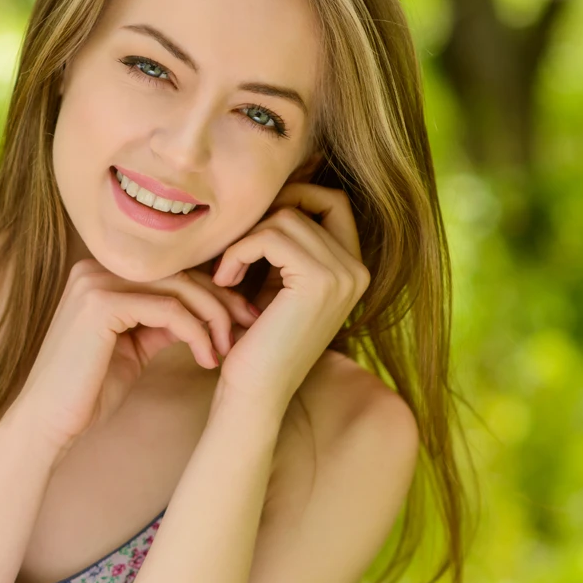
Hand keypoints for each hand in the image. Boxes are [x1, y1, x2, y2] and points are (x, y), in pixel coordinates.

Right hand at [16, 259, 259, 459]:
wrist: (47, 422)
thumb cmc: (88, 391)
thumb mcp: (134, 347)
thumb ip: (162, 322)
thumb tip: (205, 310)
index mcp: (101, 275)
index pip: (170, 272)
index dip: (212, 293)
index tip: (241, 320)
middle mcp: (95, 269)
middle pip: (178, 274)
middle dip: (220, 301)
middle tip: (248, 328)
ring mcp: (95, 282)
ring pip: (179, 288)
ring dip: (213, 318)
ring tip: (228, 349)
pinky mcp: (100, 304)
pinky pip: (169, 309)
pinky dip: (196, 333)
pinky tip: (208, 358)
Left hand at [210, 182, 369, 410]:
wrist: (254, 392)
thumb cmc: (257, 341)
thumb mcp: (277, 285)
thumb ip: (286, 246)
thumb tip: (273, 190)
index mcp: (354, 270)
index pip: (333, 201)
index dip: (293, 197)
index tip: (254, 224)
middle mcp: (358, 270)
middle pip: (308, 203)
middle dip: (264, 218)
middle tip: (234, 250)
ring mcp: (344, 275)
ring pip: (286, 217)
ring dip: (244, 239)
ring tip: (225, 272)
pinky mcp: (319, 281)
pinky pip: (271, 235)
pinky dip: (238, 251)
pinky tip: (224, 279)